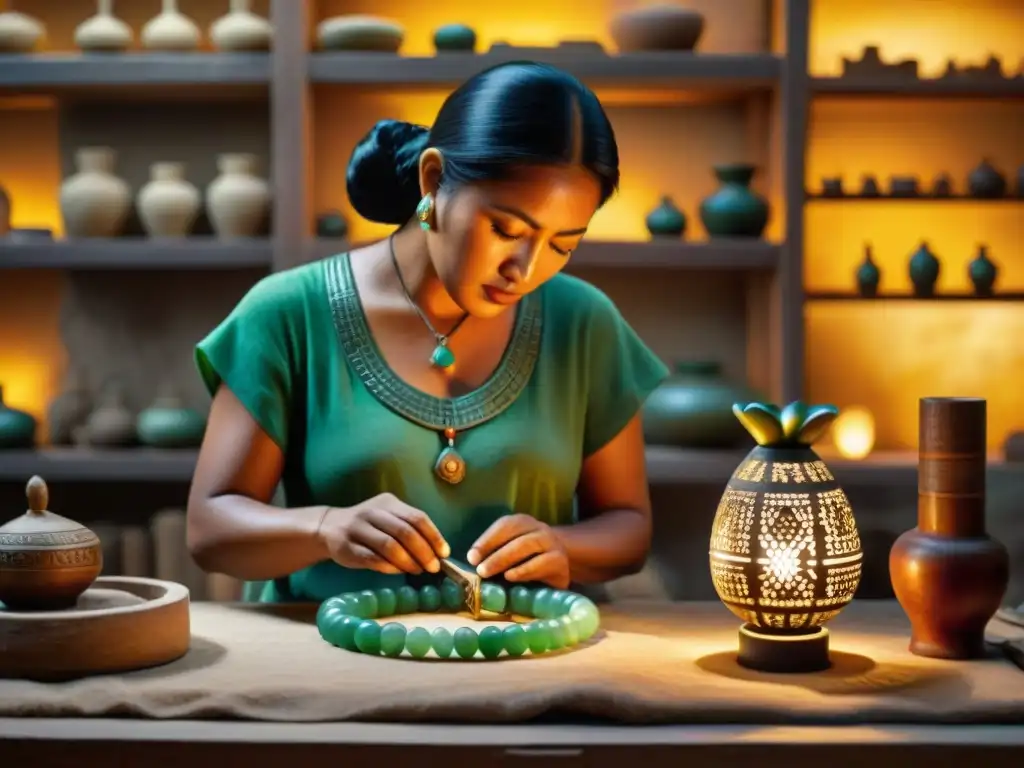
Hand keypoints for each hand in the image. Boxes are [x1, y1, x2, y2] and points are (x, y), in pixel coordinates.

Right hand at [318, 493, 449, 574]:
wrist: (330, 527)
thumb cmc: (369, 527)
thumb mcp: (389, 519)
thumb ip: (410, 530)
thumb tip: (438, 553)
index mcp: (388, 503)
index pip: (417, 518)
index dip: (434, 536)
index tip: (444, 553)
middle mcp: (372, 512)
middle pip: (405, 532)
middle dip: (424, 552)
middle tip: (433, 567)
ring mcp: (357, 528)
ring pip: (389, 546)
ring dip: (408, 561)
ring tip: (418, 570)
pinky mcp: (346, 547)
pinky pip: (372, 559)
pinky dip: (389, 567)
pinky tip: (398, 571)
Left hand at [467, 514, 569, 588]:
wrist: (557, 568)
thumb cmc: (525, 561)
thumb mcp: (508, 552)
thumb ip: (492, 552)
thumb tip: (473, 561)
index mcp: (524, 522)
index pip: (505, 525)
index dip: (487, 540)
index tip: (472, 557)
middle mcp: (540, 529)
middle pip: (517, 536)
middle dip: (495, 553)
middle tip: (479, 570)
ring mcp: (553, 544)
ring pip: (530, 545)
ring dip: (506, 560)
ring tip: (489, 574)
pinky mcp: (561, 563)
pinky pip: (543, 563)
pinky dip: (524, 570)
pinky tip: (510, 577)